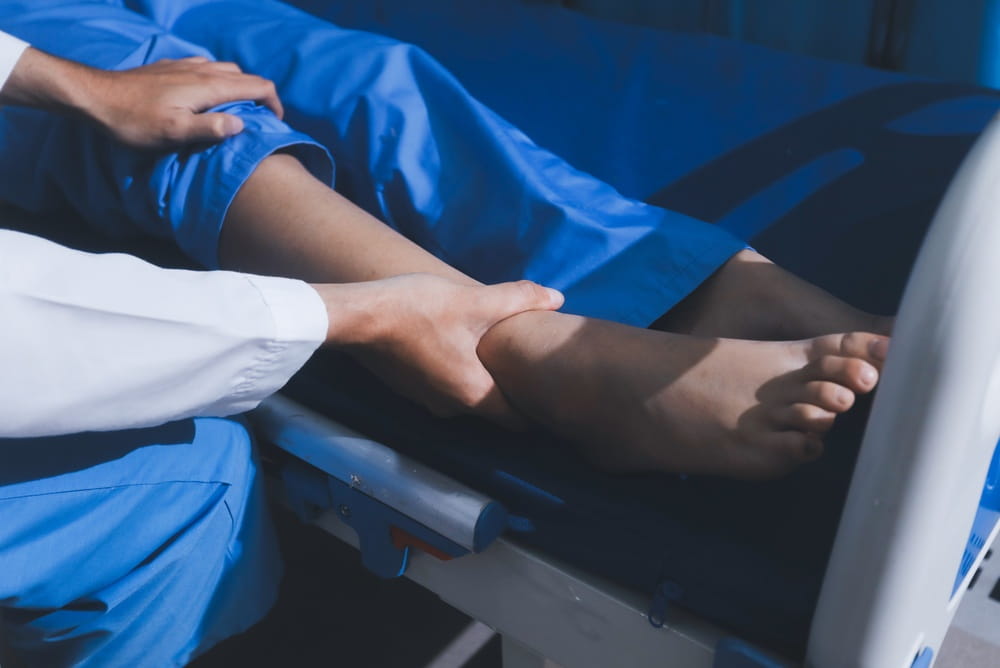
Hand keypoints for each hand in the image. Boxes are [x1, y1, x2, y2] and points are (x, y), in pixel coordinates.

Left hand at [83, 56, 282, 148]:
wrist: (95, 97)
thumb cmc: (134, 120)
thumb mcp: (174, 132)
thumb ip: (211, 128)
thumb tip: (242, 125)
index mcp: (208, 87)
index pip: (257, 86)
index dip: (274, 104)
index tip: (275, 123)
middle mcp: (201, 70)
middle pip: (244, 75)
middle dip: (259, 94)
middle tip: (259, 119)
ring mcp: (184, 66)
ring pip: (225, 69)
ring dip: (238, 86)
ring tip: (236, 108)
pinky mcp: (170, 67)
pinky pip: (205, 67)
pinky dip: (217, 79)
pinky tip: (205, 94)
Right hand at [314, 274, 563, 425]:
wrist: (360, 316)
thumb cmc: (420, 310)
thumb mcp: (477, 300)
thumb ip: (520, 299)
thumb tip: (558, 298)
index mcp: (473, 395)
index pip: (517, 421)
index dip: (536, 410)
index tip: (551, 395)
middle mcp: (450, 407)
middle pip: (492, 408)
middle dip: (509, 391)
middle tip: (527, 368)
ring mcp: (425, 399)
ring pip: (465, 396)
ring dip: (479, 380)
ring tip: (494, 355)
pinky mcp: (408, 386)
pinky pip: (443, 386)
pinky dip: (454, 372)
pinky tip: (457, 346)